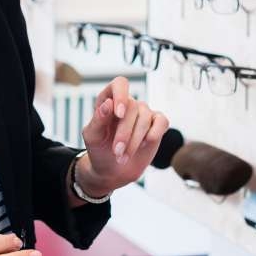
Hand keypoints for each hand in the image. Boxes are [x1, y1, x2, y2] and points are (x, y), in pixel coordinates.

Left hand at [77, 76, 168, 195]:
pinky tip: (145, 143)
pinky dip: (155, 133)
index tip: (119, 114)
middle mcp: (128, 104)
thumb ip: (98, 119)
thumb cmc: (99, 150)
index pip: (120, 84)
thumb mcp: (92, 137)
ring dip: (135, 140)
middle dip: (125, 132)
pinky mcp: (157, 125)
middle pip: (133, 107)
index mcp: (109, 100)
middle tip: (117, 152)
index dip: (121, 95)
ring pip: (146, 118)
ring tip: (123, 156)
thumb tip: (108, 104)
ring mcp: (143, 113)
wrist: (112, 171)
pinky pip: (162, 122)